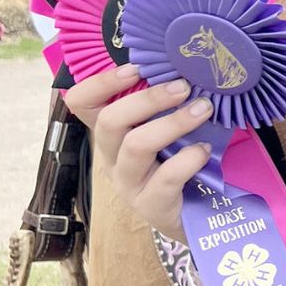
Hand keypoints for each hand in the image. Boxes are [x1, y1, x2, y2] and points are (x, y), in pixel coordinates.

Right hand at [63, 65, 213, 243]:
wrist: (192, 217)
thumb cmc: (175, 163)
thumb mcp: (162, 132)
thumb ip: (162, 106)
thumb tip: (184, 69)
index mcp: (109, 135)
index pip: (82, 104)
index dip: (101, 83)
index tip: (136, 68)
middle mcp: (110, 159)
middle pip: (111, 122)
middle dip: (148, 99)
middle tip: (183, 86)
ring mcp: (128, 184)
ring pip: (137, 146)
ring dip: (172, 123)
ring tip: (203, 110)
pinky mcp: (151, 206)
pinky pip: (166, 177)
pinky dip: (188, 159)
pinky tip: (204, 150)